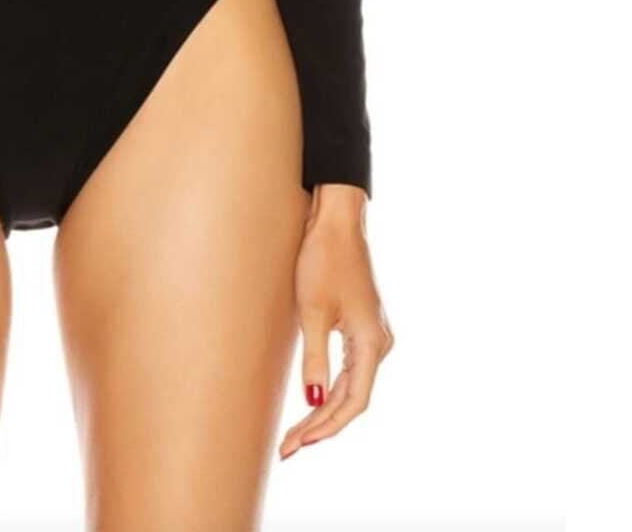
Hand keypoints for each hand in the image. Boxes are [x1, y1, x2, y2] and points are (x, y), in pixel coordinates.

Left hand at [278, 184, 394, 459]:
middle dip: (320, 425)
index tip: (298, 444)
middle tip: (288, 447)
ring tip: (296, 433)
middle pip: (352, 398)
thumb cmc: (323, 259)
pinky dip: (331, 387)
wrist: (336, 220)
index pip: (354, 402)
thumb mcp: (313, 311)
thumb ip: (315, 359)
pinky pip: (350, 368)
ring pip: (352, 385)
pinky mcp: (362, 324)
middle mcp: (380, 343)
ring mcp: (373, 334)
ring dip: (324, 409)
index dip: (326, 427)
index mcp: (372, 343)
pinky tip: (311, 400)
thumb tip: (314, 401)